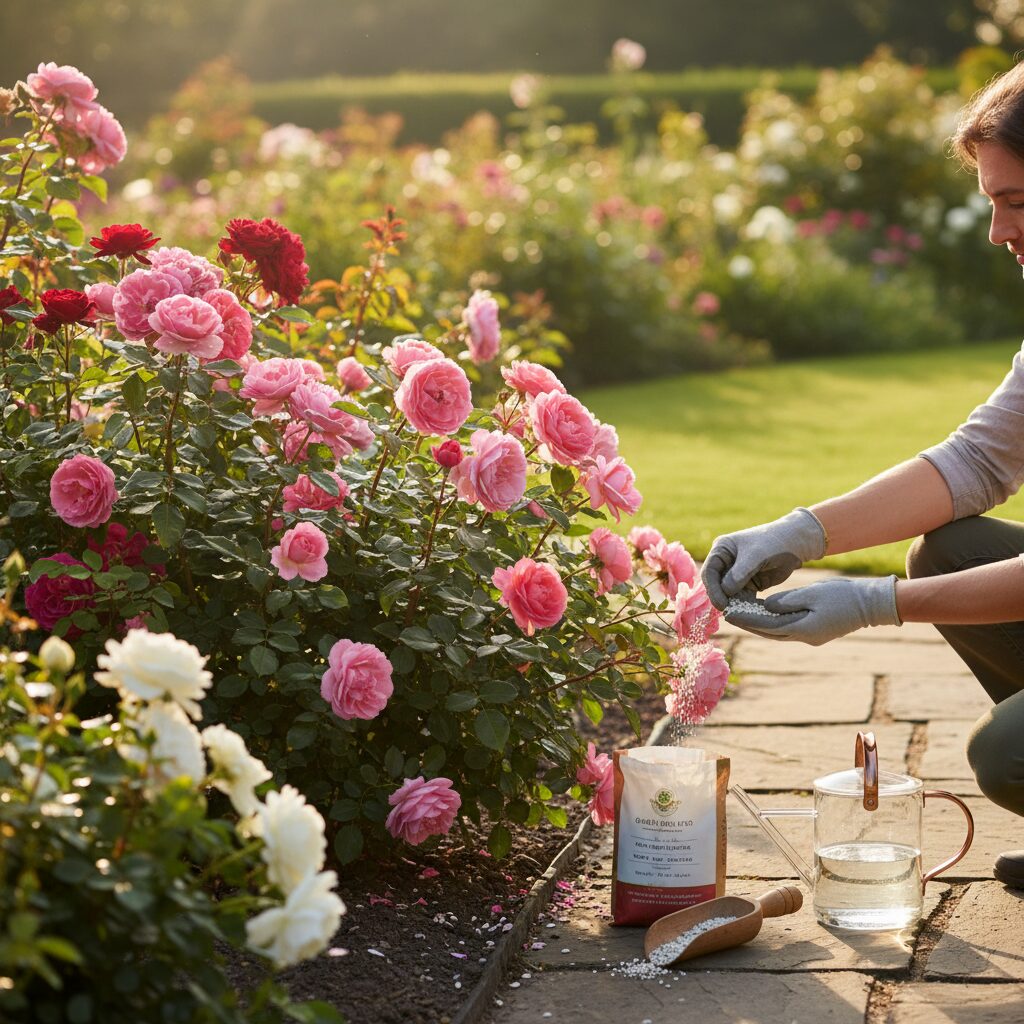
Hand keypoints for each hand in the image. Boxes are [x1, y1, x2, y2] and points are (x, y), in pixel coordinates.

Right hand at [701, 508, 826, 610]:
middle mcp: (725, 562)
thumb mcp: (756, 555)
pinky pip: (742, 598)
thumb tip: (725, 592)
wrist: (795, 544)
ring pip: (728, 594)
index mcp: (721, 550)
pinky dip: (744, 606)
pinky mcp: (749, 584)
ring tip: (740, 615)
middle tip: (729, 612)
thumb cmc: (773, 542)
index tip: (721, 604)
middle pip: (716, 585)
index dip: (712, 589)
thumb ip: (740, 573)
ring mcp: (736, 575)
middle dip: (721, 598)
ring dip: (732, 604)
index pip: (709, 572)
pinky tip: (749, 613)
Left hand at [723, 576, 900, 645]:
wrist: (871, 604)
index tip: (728, 612)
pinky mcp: (814, 632)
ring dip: (759, 624)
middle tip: (728, 614)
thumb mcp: (813, 594)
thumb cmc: (843, 596)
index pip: (766, 625)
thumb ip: (787, 600)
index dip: (746, 619)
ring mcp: (810, 636)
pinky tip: (763, 614)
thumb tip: (765, 606)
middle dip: (748, 623)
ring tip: (741, 614)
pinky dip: (773, 622)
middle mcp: (804, 637)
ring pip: (777, 632)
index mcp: (802, 629)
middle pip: (768, 632)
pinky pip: (787, 628)